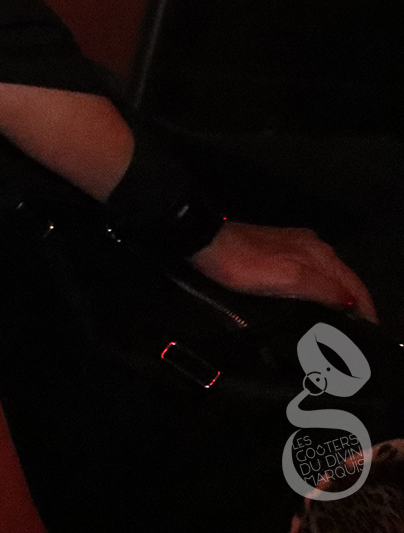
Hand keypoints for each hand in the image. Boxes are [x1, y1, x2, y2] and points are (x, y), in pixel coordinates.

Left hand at [190, 221, 377, 321]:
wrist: (207, 243)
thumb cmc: (246, 265)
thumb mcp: (290, 279)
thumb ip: (323, 290)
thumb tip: (352, 305)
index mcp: (321, 254)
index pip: (355, 285)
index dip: (367, 310)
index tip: (371, 334)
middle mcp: (314, 247)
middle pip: (345, 280)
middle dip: (356, 305)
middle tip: (356, 335)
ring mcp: (296, 246)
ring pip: (328, 276)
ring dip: (338, 298)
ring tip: (339, 324)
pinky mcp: (278, 249)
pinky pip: (309, 273)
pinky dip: (319, 289)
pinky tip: (313, 302)